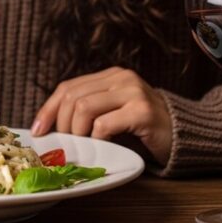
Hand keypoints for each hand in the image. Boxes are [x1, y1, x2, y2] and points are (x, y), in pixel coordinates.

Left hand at [30, 67, 172, 165]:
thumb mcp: (112, 114)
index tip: (38, 130)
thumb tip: (49, 127)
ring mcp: (133, 93)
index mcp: (110, 76)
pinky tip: (102, 146)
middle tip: (63, 144)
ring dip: (76, 132)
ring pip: (84, 108)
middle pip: (73, 97)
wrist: (184, 135)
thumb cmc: (143, 129)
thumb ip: (87, 112)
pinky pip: (104, 124)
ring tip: (83, 146)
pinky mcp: (142, 112)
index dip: (48, 109)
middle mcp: (121, 78)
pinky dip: (95, 139)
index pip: (68, 87)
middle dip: (61, 124)